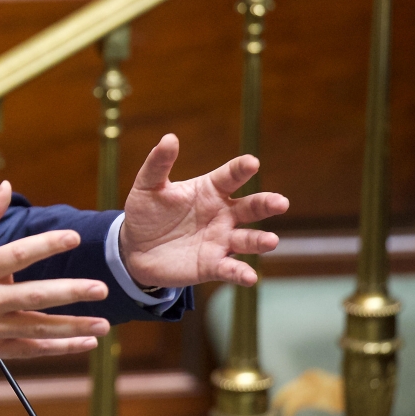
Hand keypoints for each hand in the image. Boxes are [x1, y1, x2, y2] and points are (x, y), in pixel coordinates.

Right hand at [0, 181, 110, 360]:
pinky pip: (31, 350)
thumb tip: (6, 186)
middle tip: (101, 288)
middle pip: (34, 296)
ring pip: (38, 329)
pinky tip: (84, 343)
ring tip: (103, 325)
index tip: (73, 236)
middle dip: (70, 292)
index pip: (17, 254)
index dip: (46, 244)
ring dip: (73, 328)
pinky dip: (59, 348)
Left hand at [120, 133, 289, 288]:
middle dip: (266, 204)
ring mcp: (220, 240)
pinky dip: (241, 273)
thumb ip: (158, 164)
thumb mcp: (148, 186)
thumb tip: (169, 138)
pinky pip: (230, 269)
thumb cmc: (146, 212)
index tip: (252, 163)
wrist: (134, 248)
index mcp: (210, 190)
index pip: (230, 177)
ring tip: (271, 240)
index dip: (241, 169)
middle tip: (280, 202)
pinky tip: (249, 277)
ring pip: (248, 239)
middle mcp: (223, 214)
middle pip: (251, 208)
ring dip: (260, 241)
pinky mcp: (212, 265)